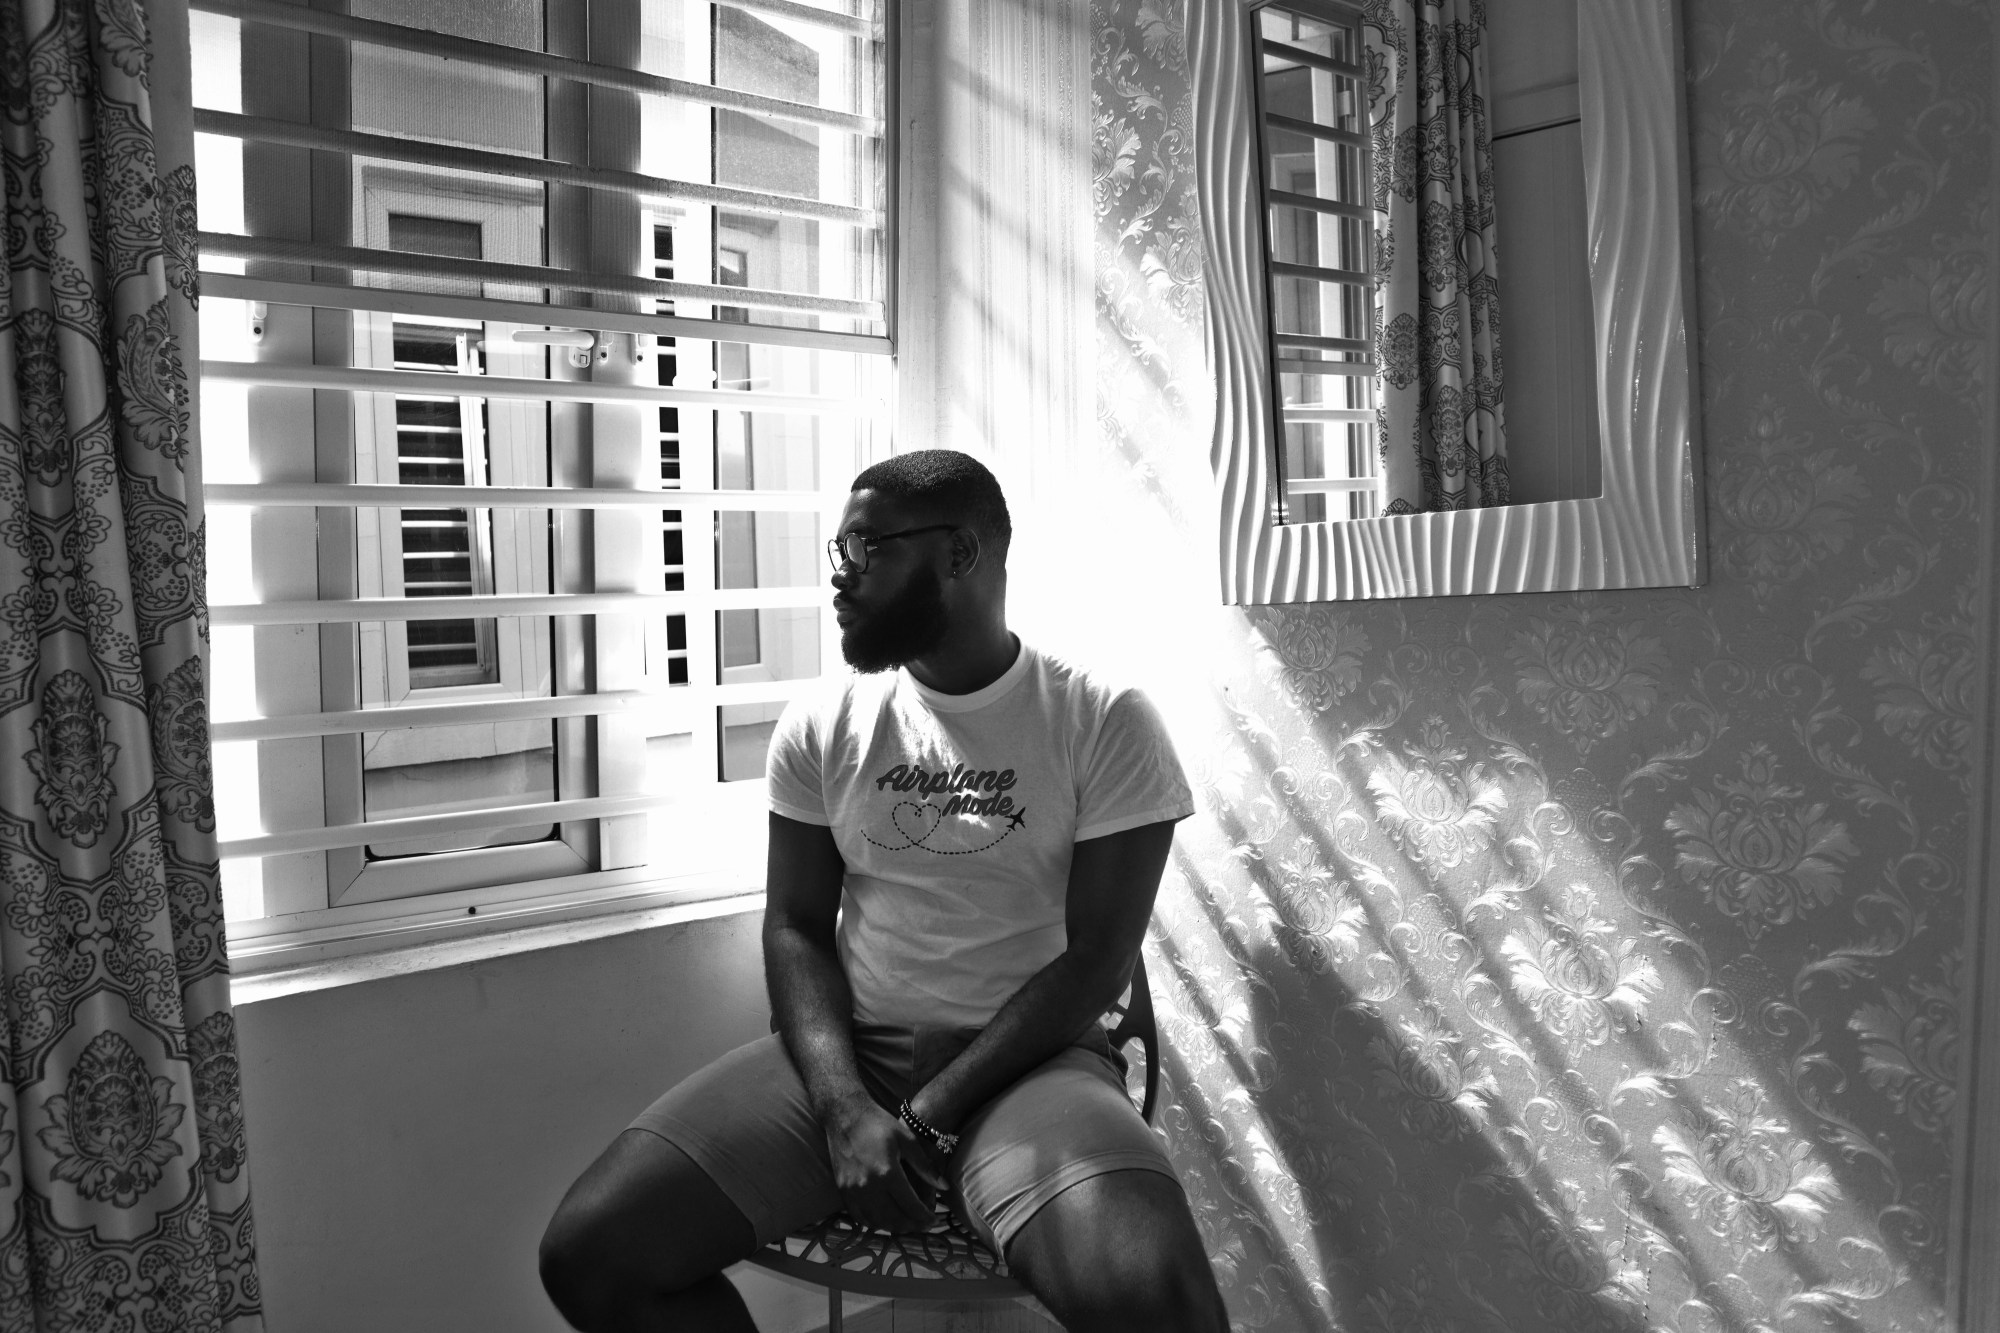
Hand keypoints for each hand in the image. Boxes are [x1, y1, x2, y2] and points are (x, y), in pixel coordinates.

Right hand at [822, 1095, 947, 1232]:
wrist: (845, 1115)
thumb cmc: (879, 1124)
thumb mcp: (907, 1140)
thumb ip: (925, 1166)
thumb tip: (944, 1187)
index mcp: (888, 1173)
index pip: (911, 1206)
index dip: (925, 1217)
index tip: (934, 1220)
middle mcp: (868, 1186)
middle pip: (895, 1219)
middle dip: (913, 1226)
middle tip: (924, 1224)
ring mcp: (853, 1191)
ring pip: (877, 1222)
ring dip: (895, 1227)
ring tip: (908, 1223)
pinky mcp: (842, 1191)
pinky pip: (860, 1217)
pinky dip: (875, 1223)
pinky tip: (886, 1219)